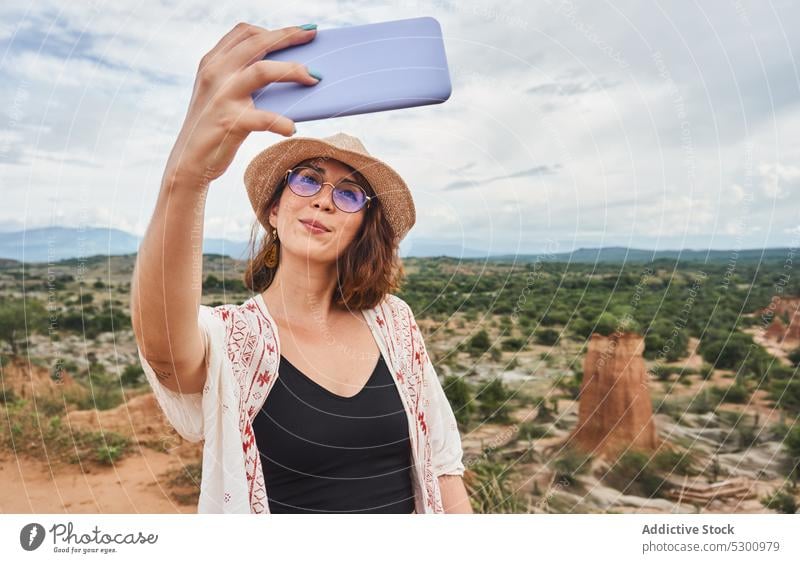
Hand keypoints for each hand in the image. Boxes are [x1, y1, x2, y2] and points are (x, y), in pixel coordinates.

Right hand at [164, 22, 320, 186]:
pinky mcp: (229, 122)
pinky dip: (282, 123)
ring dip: (293, 71)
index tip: (298, 31)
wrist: (189, 160)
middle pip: (257, 43)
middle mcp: (215, 73)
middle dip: (289, 36)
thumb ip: (241, 76)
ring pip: (262, 71)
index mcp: (213, 62)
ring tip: (313, 79)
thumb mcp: (220, 93)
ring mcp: (222, 96)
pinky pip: (264, 118)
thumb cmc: (213, 126)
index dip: (274, 30)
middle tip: (312, 36)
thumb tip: (286, 70)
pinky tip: (291, 128)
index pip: (245, 33)